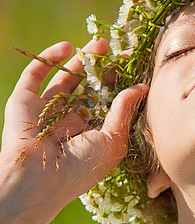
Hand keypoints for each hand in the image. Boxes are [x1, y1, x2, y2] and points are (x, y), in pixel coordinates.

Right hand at [1, 39, 148, 212]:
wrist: (39, 179)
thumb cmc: (81, 168)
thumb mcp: (112, 141)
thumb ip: (123, 112)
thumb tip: (141, 87)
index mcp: (90, 132)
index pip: (108, 102)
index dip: (121, 84)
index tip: (137, 66)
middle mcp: (69, 120)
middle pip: (89, 88)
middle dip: (105, 69)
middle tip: (121, 51)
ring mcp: (46, 110)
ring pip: (65, 79)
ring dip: (82, 61)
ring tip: (100, 44)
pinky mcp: (24, 102)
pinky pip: (35, 76)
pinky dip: (48, 59)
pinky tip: (67, 48)